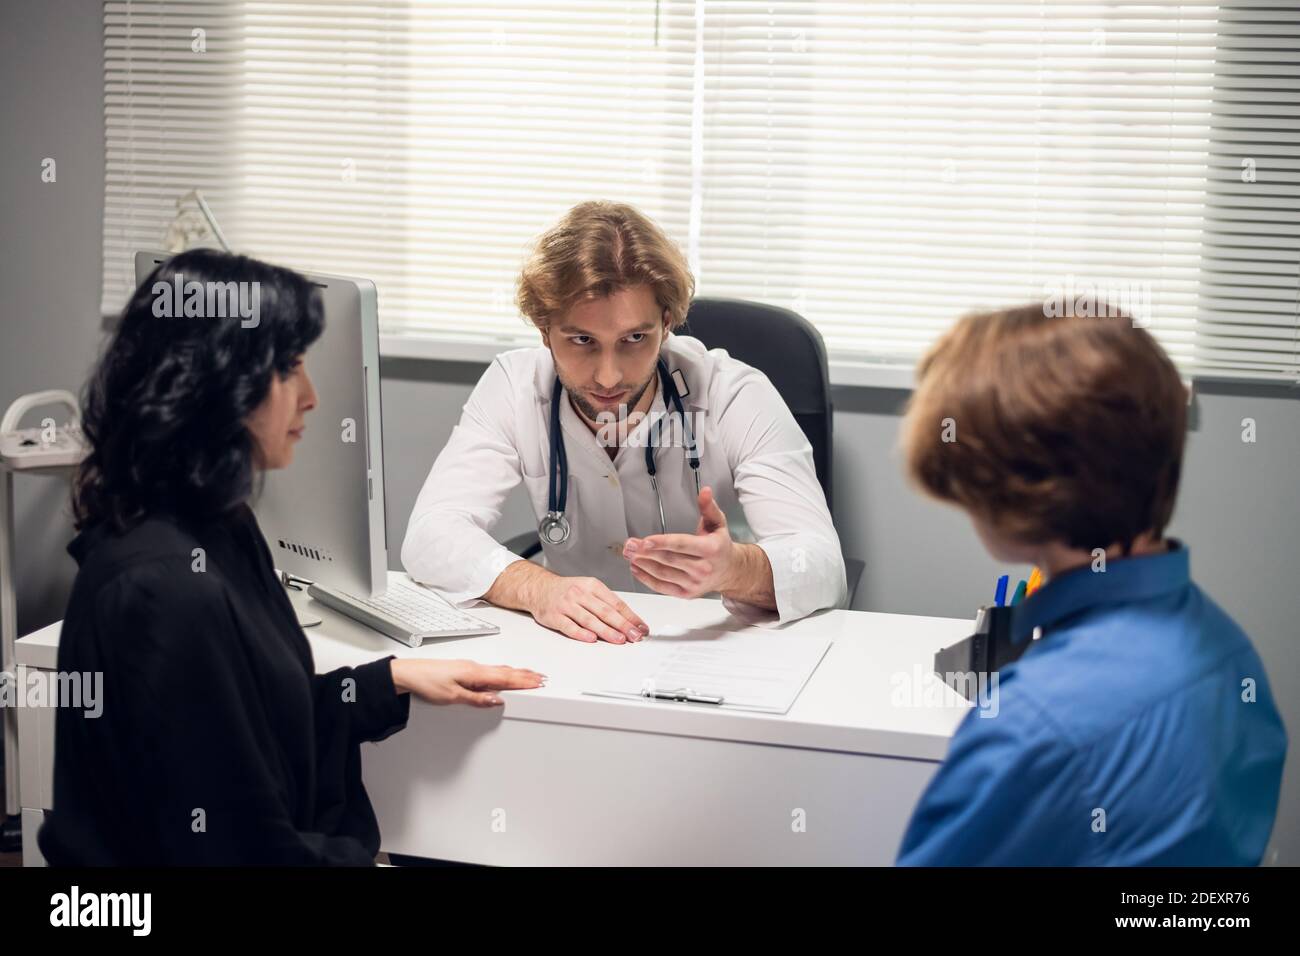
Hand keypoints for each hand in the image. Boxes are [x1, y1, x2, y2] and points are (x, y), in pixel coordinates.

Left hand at [389, 658, 544, 706]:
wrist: (409, 673)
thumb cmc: (427, 682)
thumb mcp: (453, 697)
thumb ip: (477, 699)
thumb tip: (497, 700)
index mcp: (475, 673)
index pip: (505, 678)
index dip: (524, 681)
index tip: (539, 682)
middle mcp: (475, 668)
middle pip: (506, 672)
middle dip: (525, 675)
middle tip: (541, 678)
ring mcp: (470, 668)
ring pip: (499, 670)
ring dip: (516, 673)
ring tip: (529, 675)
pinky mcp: (465, 669)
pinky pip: (490, 671)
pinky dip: (503, 673)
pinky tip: (504, 675)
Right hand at [530, 575, 649, 643]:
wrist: (539, 587)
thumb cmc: (567, 590)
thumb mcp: (588, 588)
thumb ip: (605, 602)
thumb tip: (628, 620)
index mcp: (592, 586)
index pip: (616, 603)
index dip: (630, 616)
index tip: (641, 627)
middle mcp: (580, 594)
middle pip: (605, 611)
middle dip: (623, 625)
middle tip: (635, 636)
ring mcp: (566, 605)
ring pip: (589, 619)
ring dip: (606, 631)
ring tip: (620, 640)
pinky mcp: (554, 616)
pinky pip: (569, 626)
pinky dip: (581, 633)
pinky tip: (591, 639)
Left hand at [623, 485, 737, 598]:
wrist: (730, 571)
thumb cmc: (720, 546)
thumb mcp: (718, 523)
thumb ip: (709, 507)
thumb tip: (705, 491)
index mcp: (711, 549)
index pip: (682, 545)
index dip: (662, 543)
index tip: (645, 541)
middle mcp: (703, 568)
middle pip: (669, 559)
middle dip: (645, 552)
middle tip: (630, 545)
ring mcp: (694, 583)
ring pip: (663, 573)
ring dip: (643, 564)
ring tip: (629, 554)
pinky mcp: (687, 593)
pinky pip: (663, 587)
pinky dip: (647, 579)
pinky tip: (637, 568)